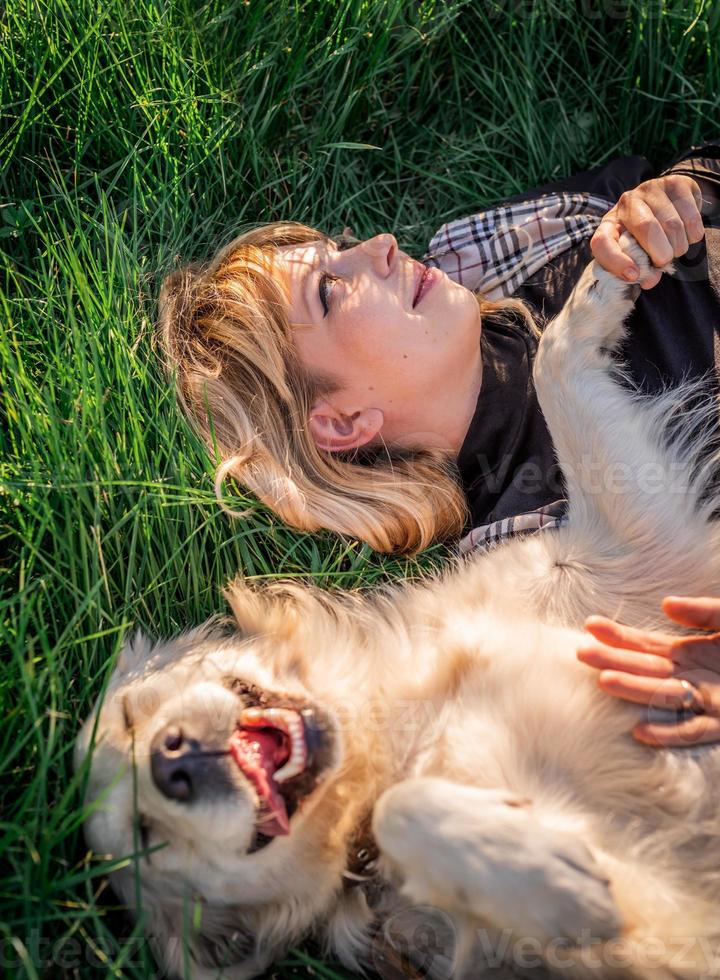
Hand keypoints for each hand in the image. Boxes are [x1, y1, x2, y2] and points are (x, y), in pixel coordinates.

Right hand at [577, 596, 719, 746]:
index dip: (619, 635)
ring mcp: (708, 700)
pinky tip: (642, 731)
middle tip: (581, 653)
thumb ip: (705, 611)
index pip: (647, 643)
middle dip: (615, 660)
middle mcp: (693, 676)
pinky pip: (695, 731)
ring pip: (664, 696)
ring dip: (635, 690)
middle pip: (647, 668)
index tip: (590, 626)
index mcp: (692, 650)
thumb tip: (665, 605)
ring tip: (605, 681)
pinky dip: (670, 733)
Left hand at [590, 175, 703, 288]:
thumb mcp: (638, 252)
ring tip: (676, 248)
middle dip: (661, 254)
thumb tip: (650, 281)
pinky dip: (693, 235)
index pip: (602, 242)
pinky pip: (691, 217)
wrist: (668, 203)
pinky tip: (688, 235)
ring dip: (679, 246)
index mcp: (610, 223)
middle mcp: (627, 201)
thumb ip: (641, 269)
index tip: (634, 275)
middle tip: (664, 261)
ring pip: (673, 224)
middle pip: (646, 228)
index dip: (616, 262)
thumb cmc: (647, 236)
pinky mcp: (676, 183)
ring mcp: (651, 188)